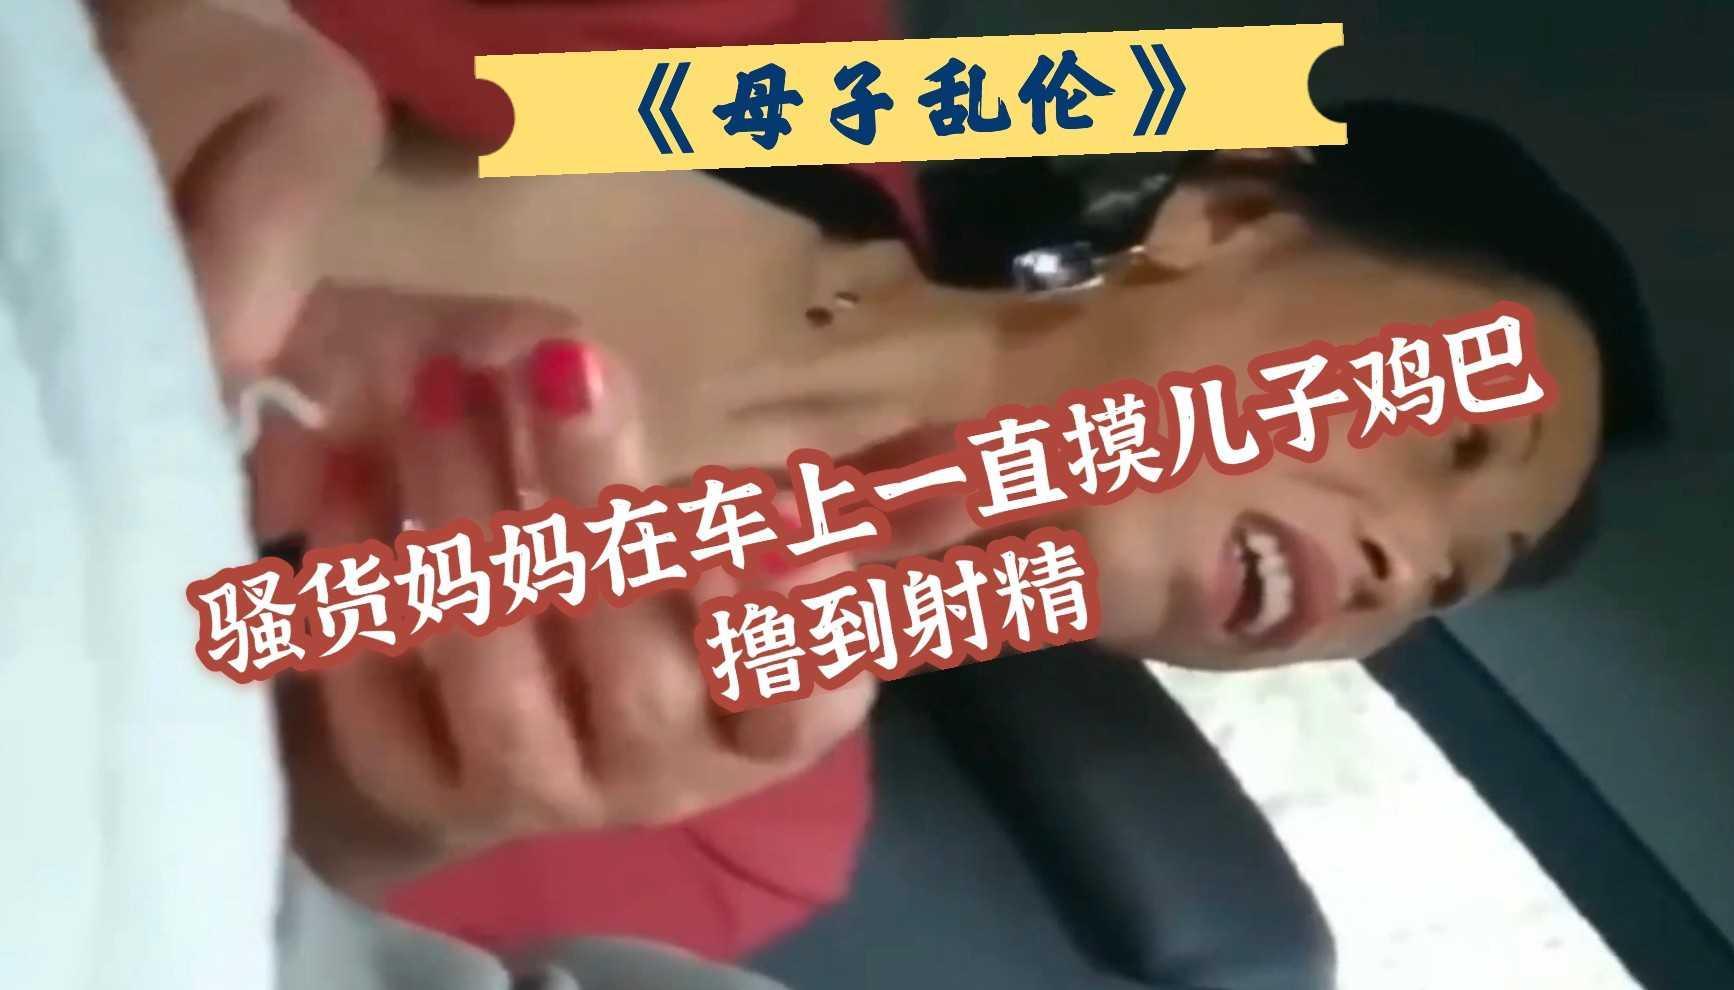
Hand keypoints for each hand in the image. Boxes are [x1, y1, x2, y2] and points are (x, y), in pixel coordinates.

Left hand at [270, 341, 876, 899]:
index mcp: (768, 726)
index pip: (794, 694)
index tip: (758, 533)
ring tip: (444, 388)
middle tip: (565, 364)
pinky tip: (346, 473)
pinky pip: (380, 697)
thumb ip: (872, 515)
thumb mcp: (790, 574)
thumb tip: (972, 448)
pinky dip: (359, 585)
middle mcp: (659, 774)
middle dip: (598, 501)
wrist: (529, 746)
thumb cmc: (687, 632)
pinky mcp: (424, 790)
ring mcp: (536, 790)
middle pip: (630, 655)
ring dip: (468, 518)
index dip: (783, 628)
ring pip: (497, 670)